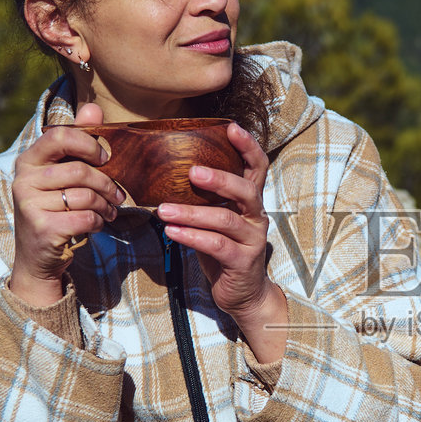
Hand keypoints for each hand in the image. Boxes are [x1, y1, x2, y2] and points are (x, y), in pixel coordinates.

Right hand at [8, 102, 126, 306]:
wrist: (38, 256)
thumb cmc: (56, 208)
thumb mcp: (63, 175)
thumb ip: (78, 141)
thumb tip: (93, 107)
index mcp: (28, 160)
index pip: (59, 136)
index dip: (88, 144)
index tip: (105, 158)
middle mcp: (24, 180)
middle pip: (79, 171)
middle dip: (107, 184)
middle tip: (118, 195)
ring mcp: (30, 205)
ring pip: (85, 196)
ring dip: (106, 205)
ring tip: (109, 211)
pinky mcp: (43, 228)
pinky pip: (85, 217)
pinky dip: (98, 221)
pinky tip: (95, 224)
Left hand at [156, 122, 288, 360]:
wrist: (243, 294)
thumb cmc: (224, 251)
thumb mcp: (216, 220)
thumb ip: (205, 198)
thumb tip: (168, 172)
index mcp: (250, 202)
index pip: (257, 168)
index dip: (248, 146)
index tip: (231, 127)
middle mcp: (256, 216)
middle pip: (246, 190)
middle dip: (219, 178)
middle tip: (192, 171)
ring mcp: (253, 239)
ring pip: (225, 219)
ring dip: (192, 213)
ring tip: (164, 210)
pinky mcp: (243, 261)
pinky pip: (217, 245)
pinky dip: (192, 237)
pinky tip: (172, 233)